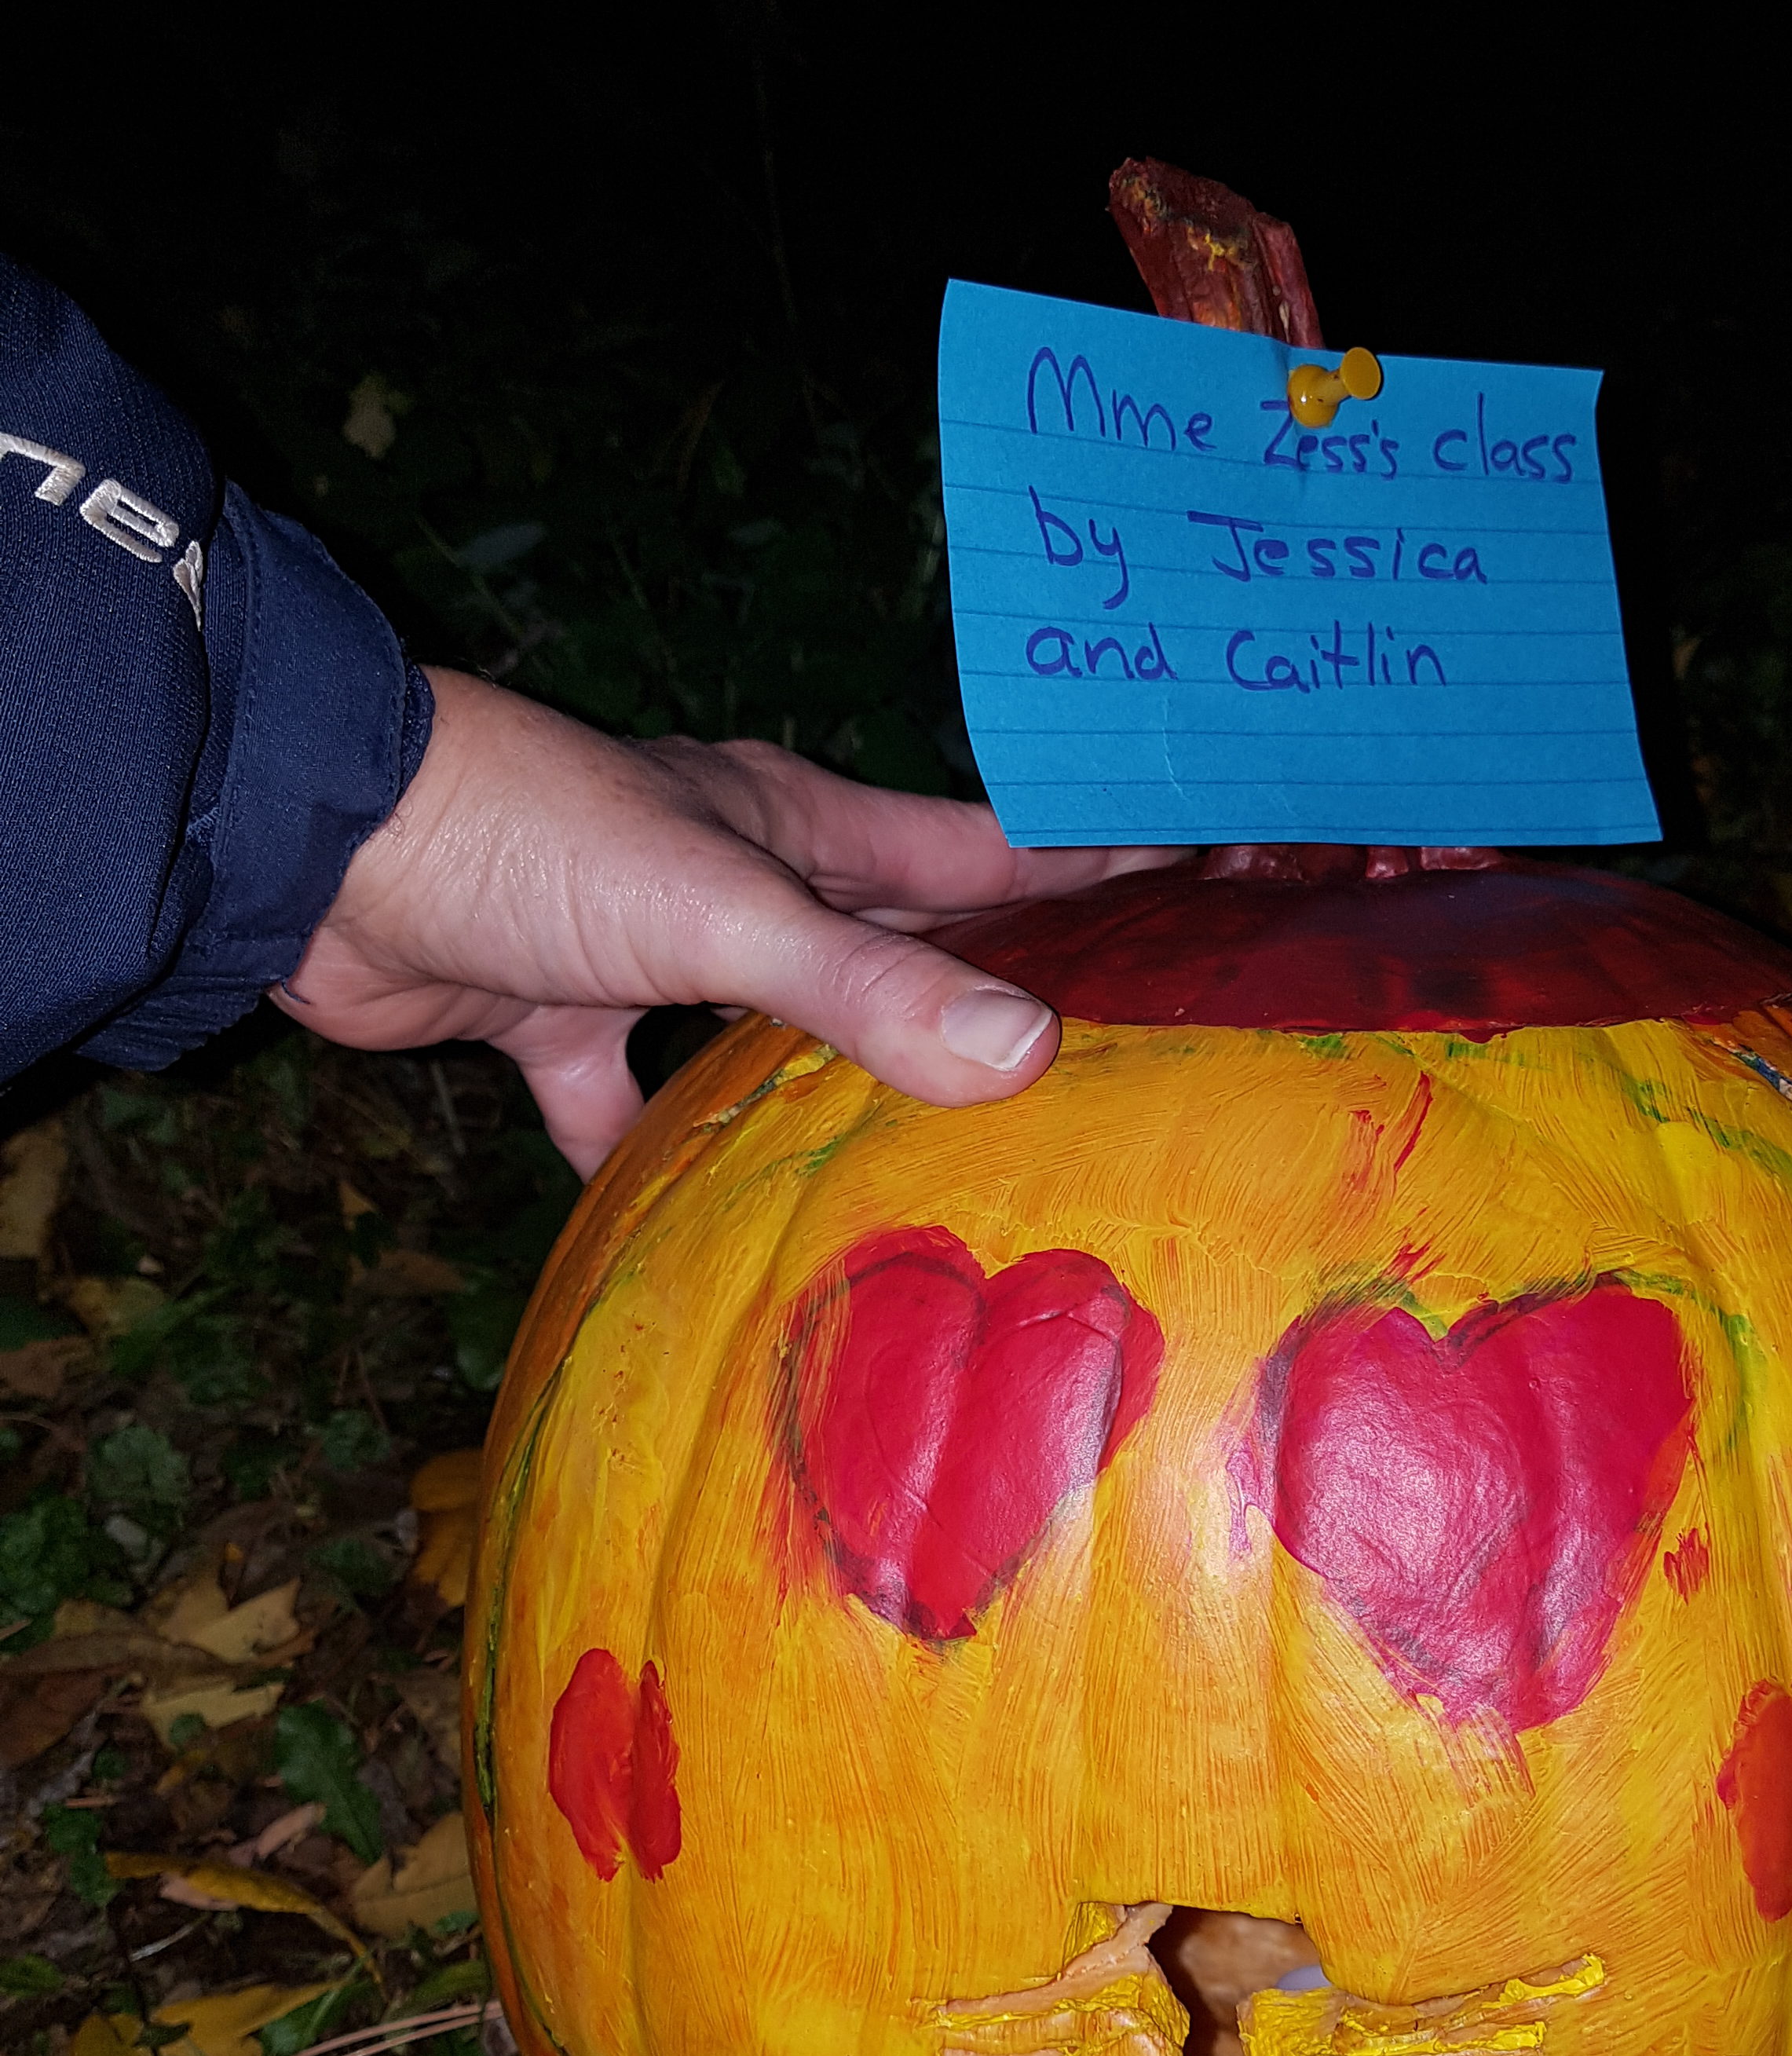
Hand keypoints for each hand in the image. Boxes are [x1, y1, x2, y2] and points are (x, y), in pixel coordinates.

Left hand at [273, 669, 1183, 1175]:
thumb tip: (1029, 1057)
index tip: (1217, 884)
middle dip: (993, 989)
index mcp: (797, 822)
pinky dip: (662, 1158)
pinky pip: (630, 1104)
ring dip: (843, 1085)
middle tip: (1111, 1054)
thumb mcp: (717, 908)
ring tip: (951, 1164)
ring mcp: (646, 951)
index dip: (1097, 867)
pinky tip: (714, 1233)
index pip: (984, 849)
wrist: (310, 847)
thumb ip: (862, 987)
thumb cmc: (526, 832)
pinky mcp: (554, 1020)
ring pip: (778, 1029)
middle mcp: (739, 878)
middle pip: (898, 940)